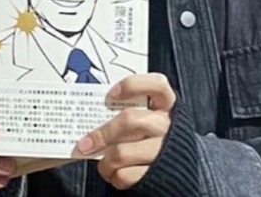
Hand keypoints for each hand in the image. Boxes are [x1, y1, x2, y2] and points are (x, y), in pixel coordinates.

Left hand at [77, 73, 176, 190]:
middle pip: (131, 120)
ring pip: (122, 152)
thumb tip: (92, 113)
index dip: (133, 85)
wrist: (175, 173)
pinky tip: (114, 172)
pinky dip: (114, 175)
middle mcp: (167, 126)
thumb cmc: (150, 138)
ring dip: (105, 159)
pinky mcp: (158, 175)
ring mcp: (165, 151)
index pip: (157, 84)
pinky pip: (127, 175)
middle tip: (85, 143)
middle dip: (103, 132)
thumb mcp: (146, 118)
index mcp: (165, 106)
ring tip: (102, 162)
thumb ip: (126, 111)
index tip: (110, 95)